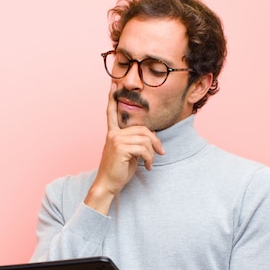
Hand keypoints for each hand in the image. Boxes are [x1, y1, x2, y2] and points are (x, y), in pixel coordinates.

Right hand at [85, 84, 163, 214]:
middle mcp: (113, 134)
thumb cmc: (118, 171)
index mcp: (113, 133)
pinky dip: (149, 159)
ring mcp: (115, 139)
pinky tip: (147, 167)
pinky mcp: (120, 148)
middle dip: (155, 141)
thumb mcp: (129, 153)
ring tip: (150, 163)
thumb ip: (136, 142)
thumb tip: (151, 135)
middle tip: (161, 153)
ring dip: (153, 153)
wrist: (108, 185)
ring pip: (145, 139)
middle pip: (143, 129)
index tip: (113, 85)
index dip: (112, 99)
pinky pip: (143, 148)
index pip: (112, 113)